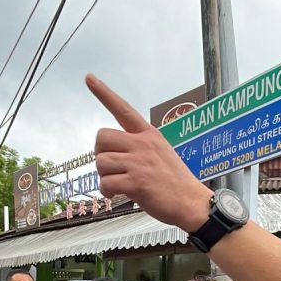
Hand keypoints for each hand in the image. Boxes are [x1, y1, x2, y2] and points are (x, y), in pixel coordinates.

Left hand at [87, 74, 211, 232]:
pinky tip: (118, 194)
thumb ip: (140, 147)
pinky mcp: (136, 182)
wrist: (192, 203)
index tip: (89, 78)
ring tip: (118, 183)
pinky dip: (107, 191)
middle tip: (112, 167)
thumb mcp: (162, 153)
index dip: (104, 93)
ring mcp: (139, 162)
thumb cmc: (175, 182)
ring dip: (104, 176)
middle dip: (100, 153)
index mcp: (149, 134)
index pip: (123, 109)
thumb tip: (112, 153)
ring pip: (101, 162)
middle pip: (101, 137)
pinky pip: (105, 183)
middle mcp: (143, 144)